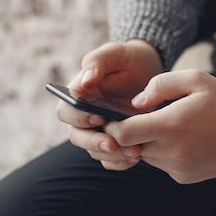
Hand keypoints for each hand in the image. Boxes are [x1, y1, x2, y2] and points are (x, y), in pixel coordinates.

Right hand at [56, 40, 162, 164]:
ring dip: (112, 155)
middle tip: (113, 144)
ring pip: (95, 151)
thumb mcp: (114, 53)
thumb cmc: (127, 59)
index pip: (66, 111)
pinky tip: (137, 156)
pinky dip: (122, 162)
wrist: (149, 71)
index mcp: (78, 95)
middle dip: (94, 143)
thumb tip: (85, 82)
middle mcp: (85, 116)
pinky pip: (112, 160)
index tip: (99, 118)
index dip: (78, 118)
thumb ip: (97, 62)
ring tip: (134, 152)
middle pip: (78, 137)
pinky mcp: (116, 141)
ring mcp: (100, 131)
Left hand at [103, 70, 215, 182]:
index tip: (112, 115)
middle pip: (129, 146)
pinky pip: (160, 164)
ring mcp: (177, 168)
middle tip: (137, 118)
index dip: (110, 125)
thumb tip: (136, 102)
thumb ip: (160, 84)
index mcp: (172, 125)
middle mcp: (172, 151)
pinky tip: (182, 139)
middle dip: (127, 133)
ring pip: (144, 155)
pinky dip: (162, 152)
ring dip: (146, 142)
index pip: (121, 134)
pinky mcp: (183, 177)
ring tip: (167, 126)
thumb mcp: (195, 79)